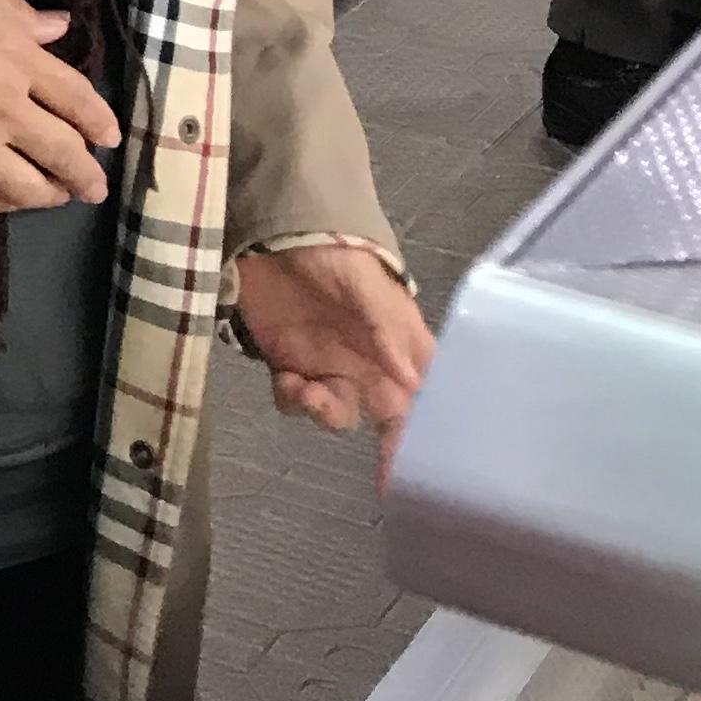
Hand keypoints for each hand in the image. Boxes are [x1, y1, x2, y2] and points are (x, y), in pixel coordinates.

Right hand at [0, 0, 116, 216]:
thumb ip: (22, 16)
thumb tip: (58, 28)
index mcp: (19, 62)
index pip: (78, 100)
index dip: (100, 121)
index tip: (110, 136)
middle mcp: (4, 111)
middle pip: (62, 152)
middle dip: (86, 173)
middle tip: (96, 185)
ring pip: (26, 187)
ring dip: (50, 195)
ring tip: (58, 195)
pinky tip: (6, 197)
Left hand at [236, 243, 433, 472]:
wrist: (269, 230)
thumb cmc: (330, 250)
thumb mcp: (363, 280)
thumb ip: (386, 327)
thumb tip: (412, 380)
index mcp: (399, 342)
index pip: (427, 394)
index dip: (430, 431)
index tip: (427, 469)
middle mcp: (370, 362)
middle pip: (390, 417)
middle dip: (386, 445)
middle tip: (380, 469)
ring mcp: (330, 365)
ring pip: (338, 413)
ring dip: (326, 412)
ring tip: (306, 390)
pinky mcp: (291, 364)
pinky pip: (297, 401)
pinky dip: (292, 399)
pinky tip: (285, 378)